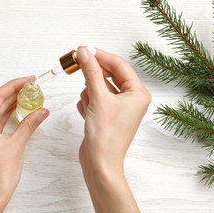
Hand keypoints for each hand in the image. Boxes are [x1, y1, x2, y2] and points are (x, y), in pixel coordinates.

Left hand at [0, 77, 48, 212]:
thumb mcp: (16, 146)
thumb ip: (29, 125)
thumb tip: (42, 111)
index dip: (15, 85)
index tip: (30, 80)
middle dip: (14, 94)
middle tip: (32, 87)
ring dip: (11, 105)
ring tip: (29, 96)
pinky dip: (7, 118)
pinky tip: (18, 112)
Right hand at [75, 48, 159, 212]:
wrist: (100, 163)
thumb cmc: (105, 134)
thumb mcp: (98, 98)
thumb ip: (90, 72)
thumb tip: (84, 52)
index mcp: (137, 93)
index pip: (118, 65)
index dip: (100, 55)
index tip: (82, 49)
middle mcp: (131, 99)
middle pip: (108, 75)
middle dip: (92, 75)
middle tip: (76, 65)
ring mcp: (118, 108)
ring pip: (98, 87)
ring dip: (89, 93)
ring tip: (88, 106)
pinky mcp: (107, 115)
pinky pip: (94, 99)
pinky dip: (87, 104)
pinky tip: (86, 115)